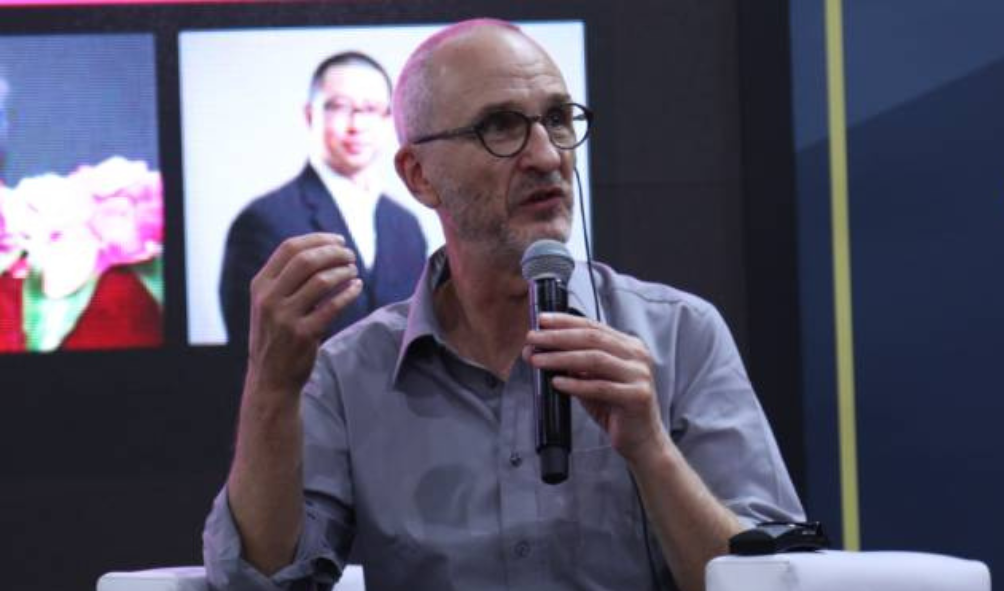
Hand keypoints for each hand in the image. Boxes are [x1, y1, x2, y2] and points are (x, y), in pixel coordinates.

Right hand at [246, 233, 362, 398]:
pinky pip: (332, 306)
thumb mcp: (268, 303)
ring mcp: (285, 317)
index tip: (339, 240)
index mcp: (260, 285)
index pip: (289, 248)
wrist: (269, 377)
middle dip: (334, 252)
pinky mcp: (303, 335)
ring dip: (344, 271)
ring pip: (321, 281)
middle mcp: (269, 298)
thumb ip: (285, 278)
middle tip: (351, 255)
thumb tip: (322, 248)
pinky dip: (348, 293)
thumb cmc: (276, 335)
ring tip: (354, 271)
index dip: (318, 239)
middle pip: (306, 260)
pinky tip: (357, 288)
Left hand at [524, 312, 668, 464]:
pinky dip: (576, 384)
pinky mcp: (637, 397)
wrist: (642, 439)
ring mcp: (639, 375)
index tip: (541, 320)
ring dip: (561, 358)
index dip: (565, 321)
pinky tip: (557, 383)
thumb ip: (574, 364)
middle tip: (532, 338)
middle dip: (558, 337)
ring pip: (595, 359)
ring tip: (538, 360)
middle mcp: (637, 355)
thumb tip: (539, 351)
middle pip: (592, 338)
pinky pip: (601, 388)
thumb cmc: (615, 408)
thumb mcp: (593, 380)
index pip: (592, 326)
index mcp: (628, 345)